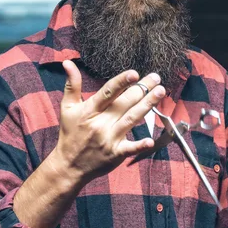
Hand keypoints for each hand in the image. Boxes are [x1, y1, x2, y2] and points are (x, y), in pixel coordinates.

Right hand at [51, 60, 164, 183]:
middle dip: (142, 89)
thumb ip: (72, 84)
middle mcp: (100, 123)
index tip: (134, 73)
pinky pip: (130, 148)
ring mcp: (109, 139)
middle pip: (124, 103)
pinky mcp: (116, 154)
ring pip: (131, 119)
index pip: (108, 93)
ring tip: (160, 92)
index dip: (121, 82)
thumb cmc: (70, 133)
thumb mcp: (67, 107)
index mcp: (90, 110)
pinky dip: (140, 145)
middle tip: (156, 78)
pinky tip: (151, 139)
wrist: (69, 165)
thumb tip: (68, 62)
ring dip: (147, 105)